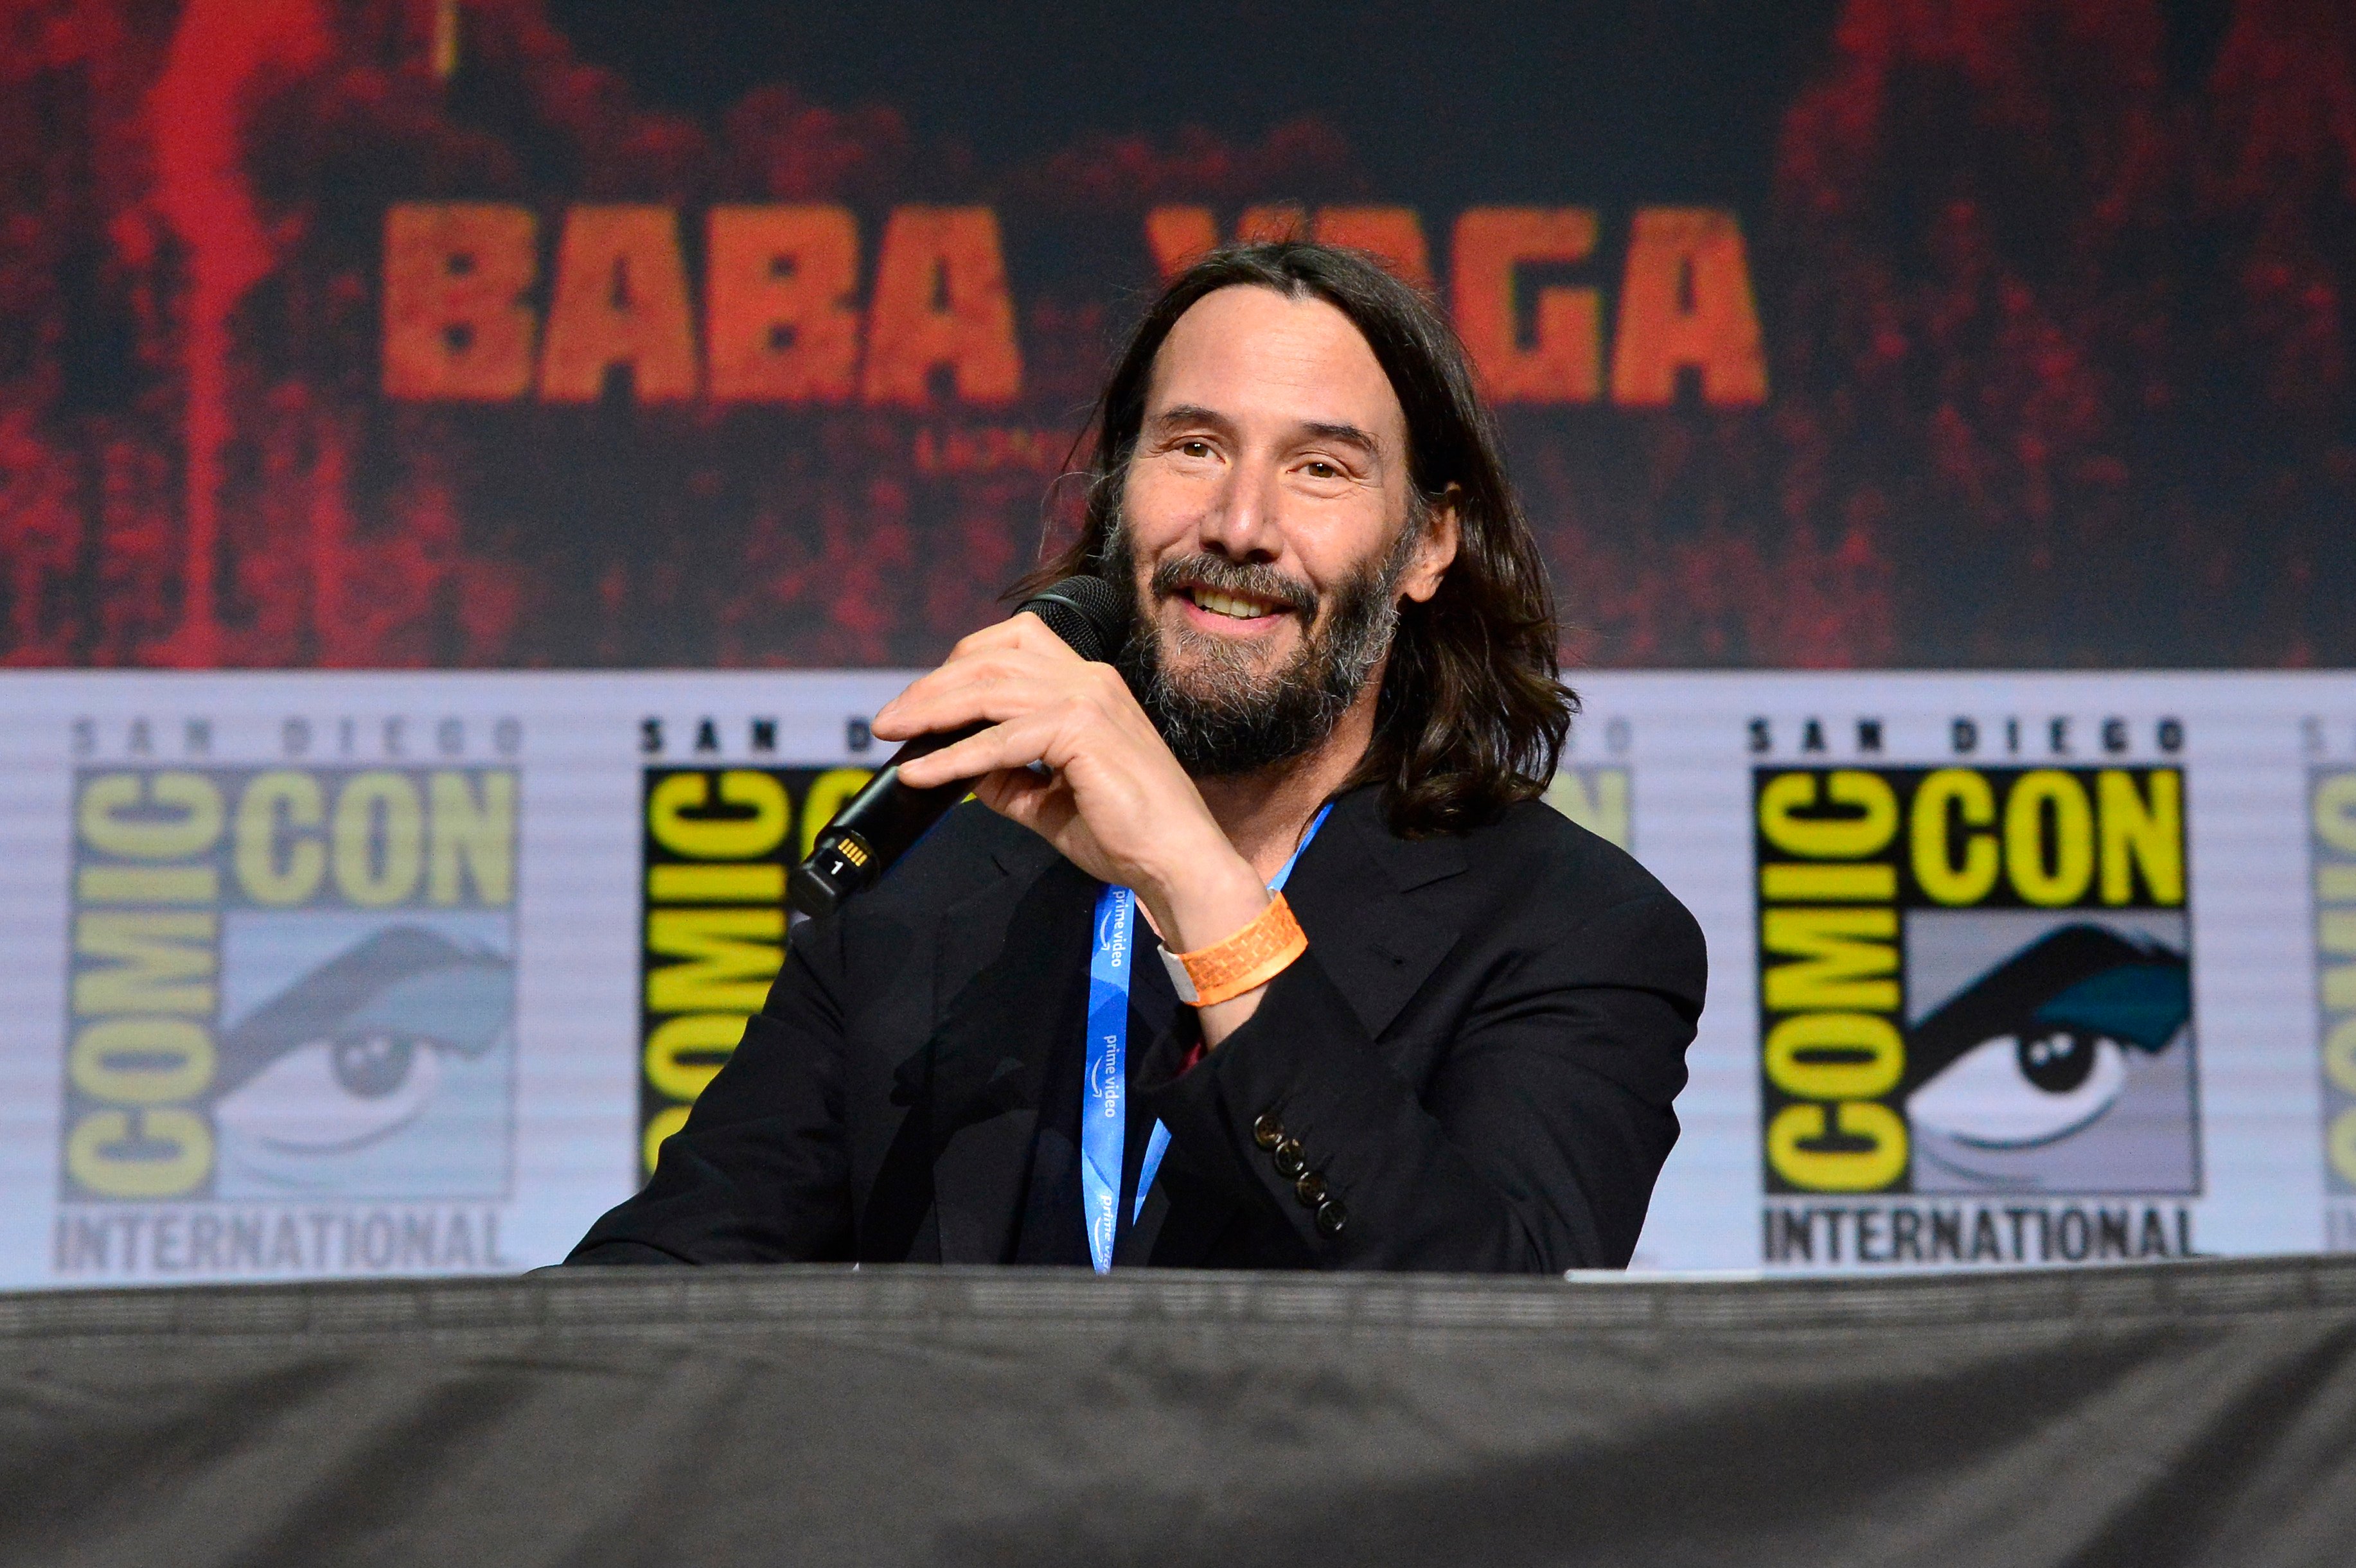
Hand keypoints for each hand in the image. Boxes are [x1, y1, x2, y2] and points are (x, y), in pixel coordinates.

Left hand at [871, 614, 1271, 957]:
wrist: (1179, 862)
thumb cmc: (1129, 835)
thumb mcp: (1052, 802)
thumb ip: (1010, 781)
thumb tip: (964, 775)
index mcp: (1088, 686)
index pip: (1014, 645)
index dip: (961, 664)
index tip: (923, 699)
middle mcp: (1088, 680)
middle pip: (992, 657)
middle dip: (933, 684)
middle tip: (889, 719)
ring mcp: (1088, 700)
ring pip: (990, 687)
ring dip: (932, 709)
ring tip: (892, 732)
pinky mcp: (1082, 731)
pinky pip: (1000, 740)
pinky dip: (953, 756)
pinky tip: (922, 772)